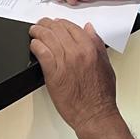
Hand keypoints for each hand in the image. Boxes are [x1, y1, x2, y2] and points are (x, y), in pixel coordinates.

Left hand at [29, 19, 120, 137]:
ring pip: (47, 37)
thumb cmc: (101, 96)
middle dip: (46, 24)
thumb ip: (97, 44)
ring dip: (38, 31)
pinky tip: (34, 45)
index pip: (71, 26)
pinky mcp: (53, 73)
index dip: (60, 23)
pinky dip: (35, 45)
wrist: (95, 115)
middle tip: (41, 25)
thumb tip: (89, 29)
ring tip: (34, 32)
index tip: (55, 24)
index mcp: (90, 49)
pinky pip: (41, 52)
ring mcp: (65, 62)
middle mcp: (77, 52)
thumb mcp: (106, 65)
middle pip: (57, 29)